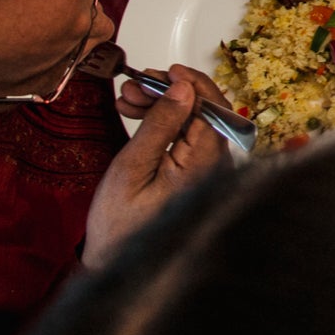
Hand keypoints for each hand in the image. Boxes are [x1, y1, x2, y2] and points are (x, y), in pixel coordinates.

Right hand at [85, 65, 229, 268]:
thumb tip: (183, 87)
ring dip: (164, 106)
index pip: (212, 108)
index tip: (167, 70)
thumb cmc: (121, 224)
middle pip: (205, 112)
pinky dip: (166, 123)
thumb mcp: (133, 167)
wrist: (117, 264)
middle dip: (172, 92)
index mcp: (206, 163)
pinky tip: (138, 115)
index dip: (191, 83)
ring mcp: (211, 170)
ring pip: (195, 122)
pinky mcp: (200, 174)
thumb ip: (161, 125)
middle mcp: (218, 165)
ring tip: (129, 99)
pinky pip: (189, 138)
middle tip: (138, 85)